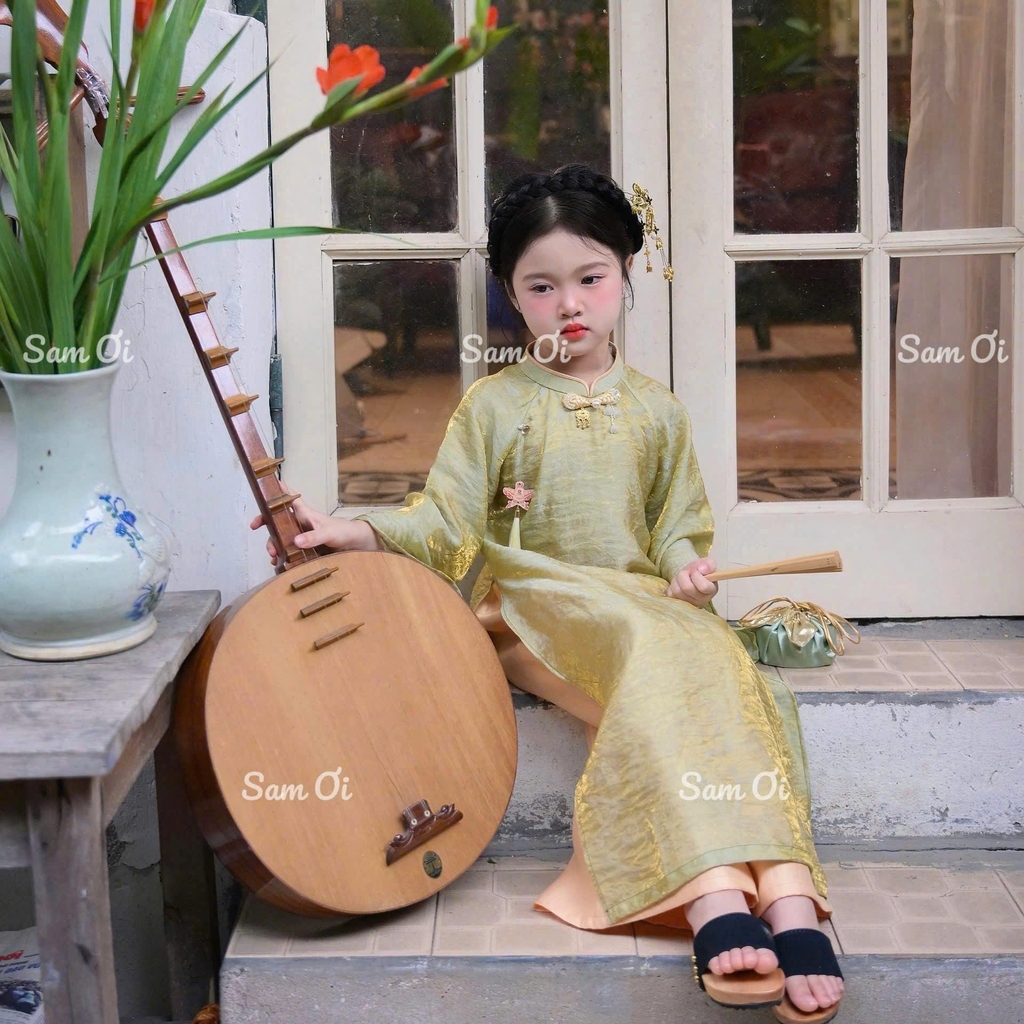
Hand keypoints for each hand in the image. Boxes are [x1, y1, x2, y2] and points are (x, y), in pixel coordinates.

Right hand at [249, 481, 383, 564]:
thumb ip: (314, 537)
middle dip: (266, 524)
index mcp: (305, 514)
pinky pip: (289, 551)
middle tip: (256, 529)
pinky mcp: (304, 549)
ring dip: (274, 545)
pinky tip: (279, 564)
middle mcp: (300, 524)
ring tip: (273, 557)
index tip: (264, 487)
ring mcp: (301, 536)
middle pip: (278, 520)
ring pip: (281, 537)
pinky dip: (282, 557)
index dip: (277, 491)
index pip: (289, 499)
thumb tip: (295, 541)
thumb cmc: (344, 531)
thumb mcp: (328, 533)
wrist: (356, 545)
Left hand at [665, 557, 717, 606]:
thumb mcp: (706, 564)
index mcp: (711, 590)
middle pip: (687, 588)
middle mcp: (702, 600)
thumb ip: (709, 564)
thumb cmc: (700, 570)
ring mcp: (690, 603)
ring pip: (677, 591)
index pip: (703, 586)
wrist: (690, 574)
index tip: (696, 571)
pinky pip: (671, 593)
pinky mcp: (679, 603)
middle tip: (687, 572)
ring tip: (682, 577)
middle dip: (684, 575)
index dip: (696, 575)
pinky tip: (678, 583)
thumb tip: (702, 569)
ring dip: (677, 579)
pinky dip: (672, 585)